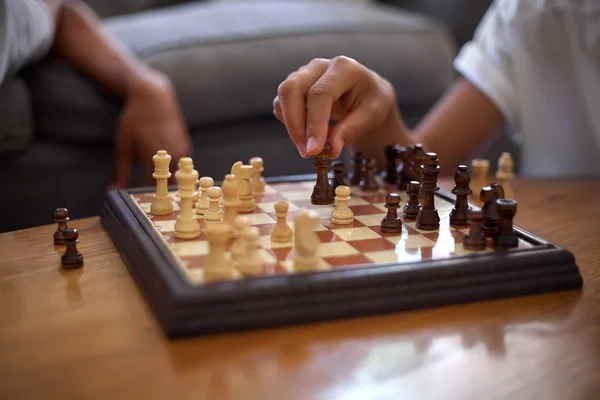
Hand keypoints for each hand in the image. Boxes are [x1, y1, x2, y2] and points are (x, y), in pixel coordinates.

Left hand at [111, 70, 191, 188]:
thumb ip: (120, 171)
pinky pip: (179, 164)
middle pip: (166, 183)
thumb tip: (114, 190)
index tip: (135, 194)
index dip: (142, 192)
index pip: (150, 186)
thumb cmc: (134, 120)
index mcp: (153, 157)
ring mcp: (181, 151)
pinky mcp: (186, 146)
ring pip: (175, 174)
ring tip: (153, 171)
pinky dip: (172, 166)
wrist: (154, 96)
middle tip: (145, 185)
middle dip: (157, 187)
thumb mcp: (122, 146)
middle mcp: (171, 156)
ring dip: (166, 177)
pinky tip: (162, 158)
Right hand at [273, 56, 401, 158]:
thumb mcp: (373, 114)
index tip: (314, 150)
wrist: (368, 92)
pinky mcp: (295, 87)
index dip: (314, 124)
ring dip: (291, 126)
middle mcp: (319, 67)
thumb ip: (352, 129)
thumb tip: (332, 149)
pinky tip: (307, 134)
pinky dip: (289, 123)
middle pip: (291, 89)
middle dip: (294, 124)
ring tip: (309, 147)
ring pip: (283, 97)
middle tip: (306, 152)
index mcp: (343, 68)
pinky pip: (282, 104)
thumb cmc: (372, 100)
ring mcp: (304, 74)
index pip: (320, 94)